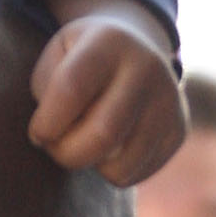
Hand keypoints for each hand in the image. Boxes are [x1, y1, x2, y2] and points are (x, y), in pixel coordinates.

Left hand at [28, 0, 184, 184]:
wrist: (135, 47)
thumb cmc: (79, 61)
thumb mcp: (56, 58)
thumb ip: (48, 93)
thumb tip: (52, 138)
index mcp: (108, 42)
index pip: (71, 90)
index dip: (46, 123)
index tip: (37, 132)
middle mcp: (146, 68)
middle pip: (103, 135)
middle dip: (65, 154)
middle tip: (54, 146)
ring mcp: (169, 100)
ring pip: (120, 165)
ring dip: (88, 166)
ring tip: (81, 145)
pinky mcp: (178, 130)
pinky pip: (135, 174)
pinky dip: (110, 172)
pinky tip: (107, 147)